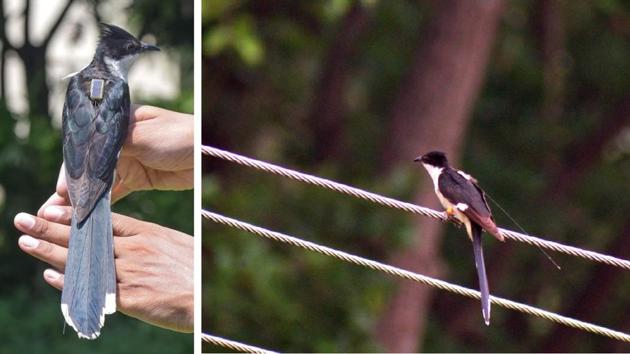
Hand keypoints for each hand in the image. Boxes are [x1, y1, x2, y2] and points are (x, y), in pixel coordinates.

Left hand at [14, 206, 192, 332]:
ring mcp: (130, 273)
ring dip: (51, 252)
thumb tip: (129, 239)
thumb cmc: (195, 271)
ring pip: (84, 261)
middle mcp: (135, 250)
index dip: (75, 215)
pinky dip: (71, 283)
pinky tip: (51, 277)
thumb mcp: (174, 245)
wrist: (208, 297)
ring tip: (26, 242)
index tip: (51, 208)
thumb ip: (148, 241)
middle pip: (86, 237)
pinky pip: (94, 289)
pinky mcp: (129, 298)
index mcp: (147, 234)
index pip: (103, 221)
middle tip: (24, 220)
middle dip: (52, 228)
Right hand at [38, 105, 192, 214]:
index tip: (61, 191)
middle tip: (48, 212)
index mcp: (115, 123)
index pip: (85, 147)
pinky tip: (87, 217)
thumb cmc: (178, 135)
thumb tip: (83, 162)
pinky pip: (115, 192)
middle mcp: (117, 142)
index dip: (72, 170)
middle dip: (70, 189)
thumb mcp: (142, 135)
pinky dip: (102, 204)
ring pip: (98, 182)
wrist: (206, 152)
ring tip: (60, 218)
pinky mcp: (139, 178)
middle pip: (87, 167)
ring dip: (81, 199)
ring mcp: (128, 161)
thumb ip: (112, 147)